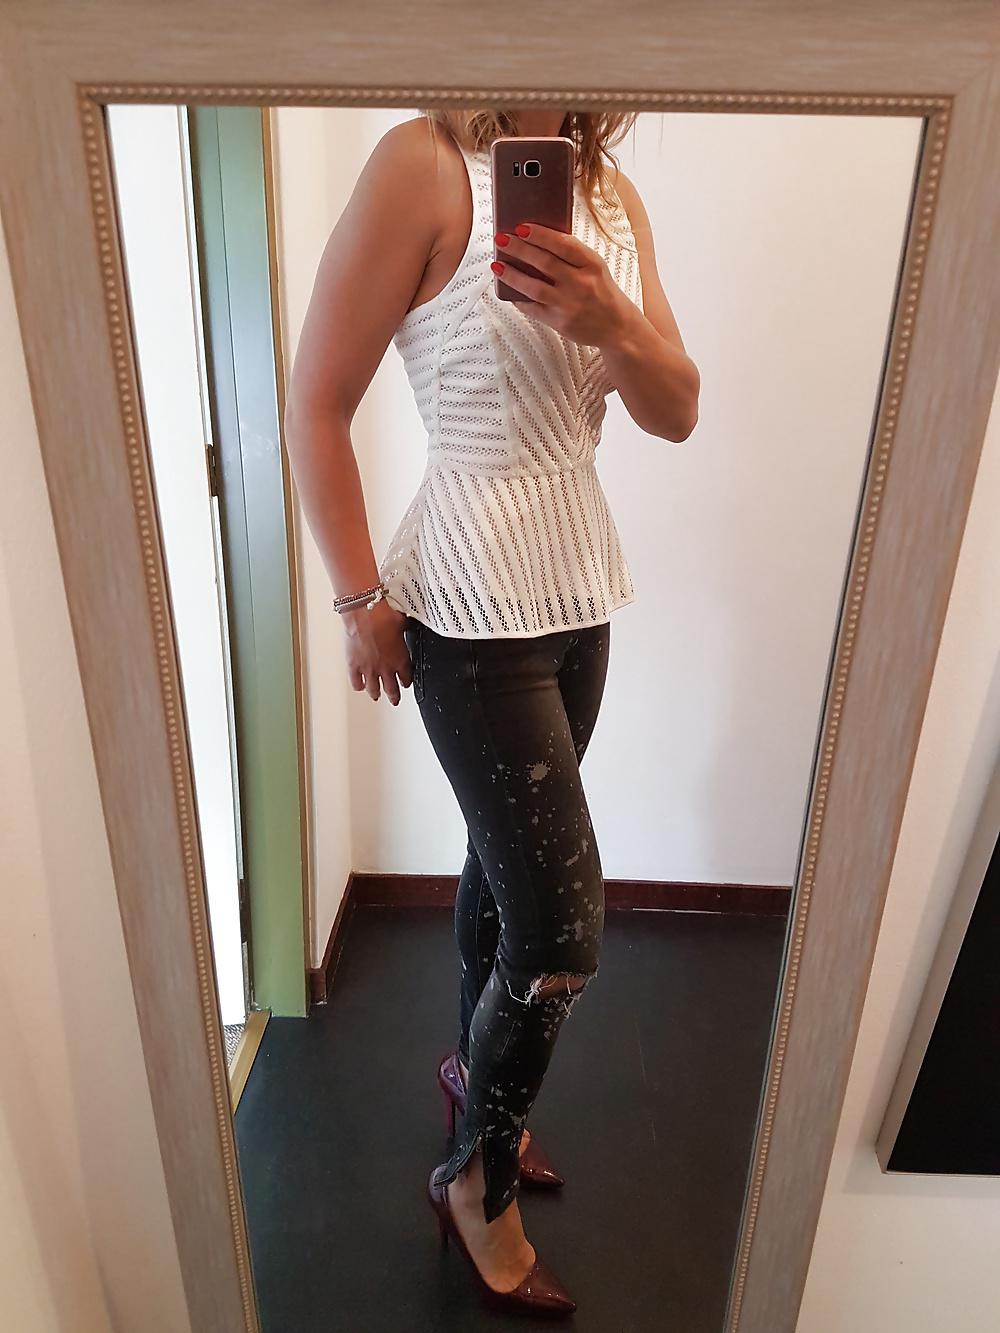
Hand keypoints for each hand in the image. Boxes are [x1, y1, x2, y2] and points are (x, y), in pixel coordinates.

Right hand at [341, 598, 412, 704]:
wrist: (365, 613)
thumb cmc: (383, 615)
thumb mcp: (402, 623)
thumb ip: (403, 631)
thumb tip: (404, 624)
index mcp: (401, 659)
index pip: (406, 677)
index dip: (406, 681)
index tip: (405, 682)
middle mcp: (386, 668)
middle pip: (391, 689)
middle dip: (394, 696)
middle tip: (395, 700)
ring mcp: (369, 669)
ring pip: (373, 689)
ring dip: (375, 693)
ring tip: (376, 695)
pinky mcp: (354, 666)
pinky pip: (356, 682)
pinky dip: (358, 685)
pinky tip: (359, 686)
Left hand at [491, 222, 633, 347]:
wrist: (618, 328)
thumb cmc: (603, 293)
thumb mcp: (595, 268)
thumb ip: (573, 256)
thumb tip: (537, 241)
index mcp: (592, 264)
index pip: (563, 244)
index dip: (540, 234)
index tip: (521, 227)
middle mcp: (581, 283)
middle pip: (544, 262)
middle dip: (519, 248)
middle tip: (501, 239)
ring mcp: (570, 304)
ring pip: (534, 286)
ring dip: (512, 275)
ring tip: (497, 265)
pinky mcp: (561, 322)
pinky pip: (533, 309)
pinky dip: (519, 299)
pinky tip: (509, 291)